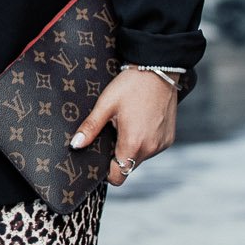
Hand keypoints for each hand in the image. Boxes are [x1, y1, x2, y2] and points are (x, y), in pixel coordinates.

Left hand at [69, 70, 177, 185]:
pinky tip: (140, 122)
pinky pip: (152, 148)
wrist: (158, 69)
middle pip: (128, 167)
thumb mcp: (106, 105)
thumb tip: (75, 144)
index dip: (106, 171)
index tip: (101, 157)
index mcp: (133, 143)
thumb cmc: (131, 85)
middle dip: (117, 155)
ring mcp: (162, 144)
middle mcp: (151, 148)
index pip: (118, 176)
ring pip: (140, 157)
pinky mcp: (169, 138)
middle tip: (113, 132)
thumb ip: (90, 128)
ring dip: (131, 147)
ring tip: (127, 124)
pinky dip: (144, 141)